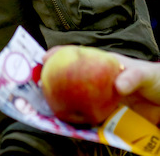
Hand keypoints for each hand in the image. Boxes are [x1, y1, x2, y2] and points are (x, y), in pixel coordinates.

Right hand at [43, 47, 159, 125]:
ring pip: (78, 102)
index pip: (78, 55)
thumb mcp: (146, 74)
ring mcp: (103, 101)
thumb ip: (132, 76)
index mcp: (103, 65)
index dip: (60, 55)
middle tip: (38, 88)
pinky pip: (92, 123)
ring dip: (64, 106)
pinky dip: (82, 127)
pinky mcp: (110, 119)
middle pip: (72, 80)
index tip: (43, 59)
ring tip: (48, 110)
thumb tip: (117, 86)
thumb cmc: (156, 80)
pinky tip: (73, 130)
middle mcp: (99, 82)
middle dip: (54, 82)